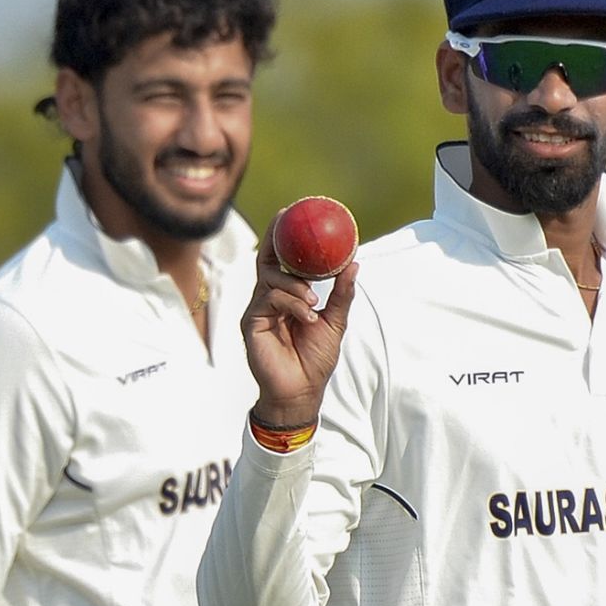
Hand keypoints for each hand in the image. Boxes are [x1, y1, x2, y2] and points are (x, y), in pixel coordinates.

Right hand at [242, 210, 357, 426]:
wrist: (301, 391)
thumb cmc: (314, 360)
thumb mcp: (335, 322)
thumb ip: (341, 294)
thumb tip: (355, 263)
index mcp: (286, 296)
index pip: (281, 260)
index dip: (283, 236)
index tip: (290, 213)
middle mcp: (268, 299)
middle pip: (268, 261)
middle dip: (276, 238)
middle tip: (286, 220)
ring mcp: (258, 310)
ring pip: (272, 279)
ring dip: (296, 286)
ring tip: (313, 302)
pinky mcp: (251, 323)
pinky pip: (270, 299)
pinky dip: (292, 304)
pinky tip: (306, 316)